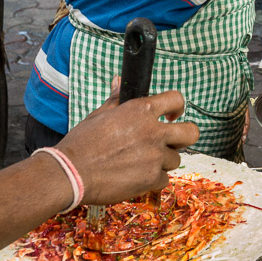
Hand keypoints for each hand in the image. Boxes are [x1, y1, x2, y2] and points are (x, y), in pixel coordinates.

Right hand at [57, 81, 199, 205]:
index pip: (176, 99)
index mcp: (140, 110)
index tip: (172, 115)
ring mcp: (154, 156)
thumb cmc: (82, 142)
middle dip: (184, 136)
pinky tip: (136, 177)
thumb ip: (117, 99)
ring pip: (175, 159)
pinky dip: (152, 180)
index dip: (177, 107)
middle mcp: (153, 132)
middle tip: (171, 141)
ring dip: (162, 161)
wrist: (70, 173)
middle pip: (191, 132)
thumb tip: (119, 80)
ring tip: (140, 163)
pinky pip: (163, 179)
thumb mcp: (99, 114)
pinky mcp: (151, 179)